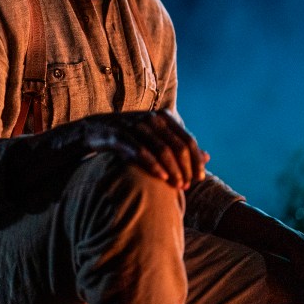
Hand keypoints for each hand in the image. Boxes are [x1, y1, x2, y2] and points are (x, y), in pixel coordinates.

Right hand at [68, 110, 209, 188]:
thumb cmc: (131, 136)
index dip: (196, 160)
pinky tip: (161, 178)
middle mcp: (152, 118)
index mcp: (164, 117)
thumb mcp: (157, 138)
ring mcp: (135, 125)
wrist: (96, 130)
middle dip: (185, 168)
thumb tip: (207, 157)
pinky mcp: (120, 134)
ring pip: (162, 149)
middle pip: (177, 146)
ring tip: (176, 186)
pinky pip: (141, 151)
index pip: (187, 140)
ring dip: (172, 170)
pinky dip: (154, 165)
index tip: (199, 178)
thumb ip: (180, 145)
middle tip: (186, 186)